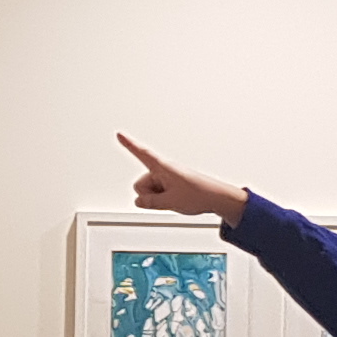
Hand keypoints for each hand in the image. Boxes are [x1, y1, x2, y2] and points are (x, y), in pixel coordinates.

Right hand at [115, 134, 247, 225]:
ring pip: (149, 190)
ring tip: (174, 200)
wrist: (217, 198)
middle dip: (148, 195)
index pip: (141, 153)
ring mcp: (167, 178)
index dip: (129, 144)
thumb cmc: (199, 194)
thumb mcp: (170, 202)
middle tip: (167, 199)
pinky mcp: (171, 184)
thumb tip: (139, 201)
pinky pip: (157, 193)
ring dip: (157, 198)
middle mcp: (163, 170)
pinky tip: (176, 201)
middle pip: (141, 184)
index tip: (119, 134)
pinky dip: (162, 199)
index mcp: (163, 167)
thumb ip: (150, 202)